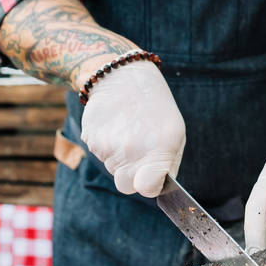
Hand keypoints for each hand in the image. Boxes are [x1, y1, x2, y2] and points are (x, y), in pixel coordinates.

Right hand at [80, 60, 184, 196]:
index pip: (147, 189)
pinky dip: (105, 144)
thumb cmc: (154, 107)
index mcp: (158, 150)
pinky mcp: (91, 140)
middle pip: (125, 185)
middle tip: (136, 151)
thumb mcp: (175, 132)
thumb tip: (157, 187)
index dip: (148, 186)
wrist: (122, 77)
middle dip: (131, 175)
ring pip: (112, 169)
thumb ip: (167, 164)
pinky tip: (114, 125)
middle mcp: (132, 151)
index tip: (150, 177)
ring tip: (126, 130)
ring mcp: (109, 146)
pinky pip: (99, 154)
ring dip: (119, 156)